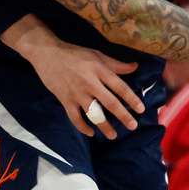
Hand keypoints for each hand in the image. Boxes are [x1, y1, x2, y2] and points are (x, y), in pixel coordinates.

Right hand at [2, 15, 144, 139]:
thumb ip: (116, 64)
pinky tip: (90, 133)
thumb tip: (135, 67)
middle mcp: (90, 83)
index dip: (131, 99)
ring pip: (93, 113)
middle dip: (123, 116)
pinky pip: (75, 117)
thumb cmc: (75, 53)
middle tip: (133, 126)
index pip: (119, 87)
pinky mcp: (65, 100)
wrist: (47, 53)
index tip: (141, 109)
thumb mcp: (97, 54)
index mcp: (99, 70)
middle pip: (110, 103)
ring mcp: (77, 93)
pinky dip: (82, 127)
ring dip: (104, 126)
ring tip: (113, 135)